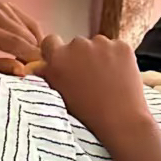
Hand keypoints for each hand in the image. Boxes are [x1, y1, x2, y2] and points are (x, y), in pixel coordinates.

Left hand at [0, 2, 44, 73]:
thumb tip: (24, 71)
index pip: (14, 42)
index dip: (32, 56)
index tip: (44, 70)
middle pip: (25, 36)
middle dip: (35, 53)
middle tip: (39, 70)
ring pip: (30, 30)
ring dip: (35, 46)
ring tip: (32, 62)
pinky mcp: (7, 5)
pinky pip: (29, 23)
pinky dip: (34, 37)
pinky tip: (32, 50)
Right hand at [32, 35, 148, 142]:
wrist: (120, 119)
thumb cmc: (87, 112)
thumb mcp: (59, 94)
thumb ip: (49, 76)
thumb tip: (39, 67)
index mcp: (58, 57)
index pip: (50, 42)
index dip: (57, 51)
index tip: (65, 60)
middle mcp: (77, 45)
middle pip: (77, 44)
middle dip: (82, 55)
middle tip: (91, 75)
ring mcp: (101, 43)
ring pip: (99, 44)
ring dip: (101, 55)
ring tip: (108, 77)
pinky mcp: (121, 46)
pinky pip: (117, 47)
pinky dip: (119, 57)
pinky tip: (120, 75)